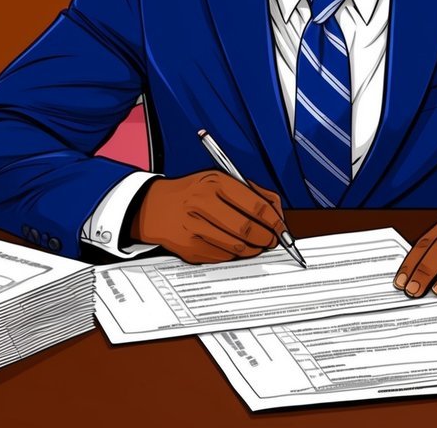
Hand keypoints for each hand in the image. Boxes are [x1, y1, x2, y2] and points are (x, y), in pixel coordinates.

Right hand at [130, 171, 284, 263]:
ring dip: (252, 250)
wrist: (155, 207)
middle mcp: (202, 202)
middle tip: (271, 241)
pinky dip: (234, 255)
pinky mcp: (189, 247)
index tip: (281, 229)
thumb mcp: (221, 180)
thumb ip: (253, 192)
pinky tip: (233, 247)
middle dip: (266, 239)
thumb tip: (277, 214)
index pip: (256, 206)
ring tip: (256, 245)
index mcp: (215, 182)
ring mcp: (193, 226)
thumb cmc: (194, 193)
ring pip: (236, 247)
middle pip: (247, 229)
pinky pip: (222, 256)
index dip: (274, 221)